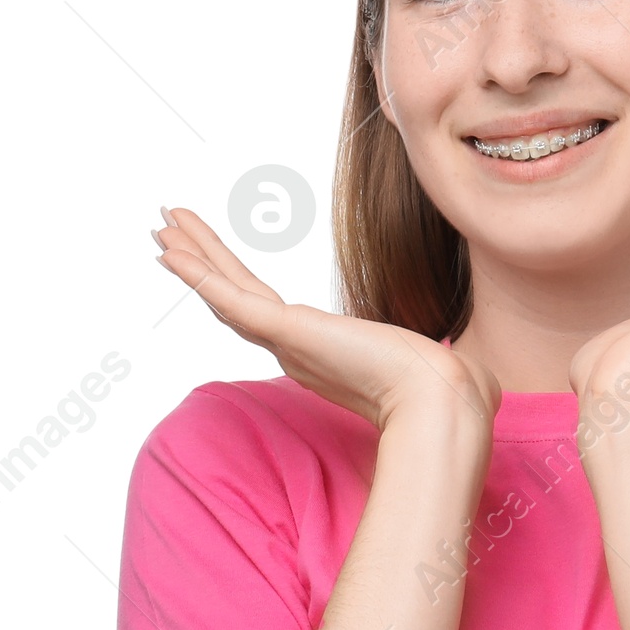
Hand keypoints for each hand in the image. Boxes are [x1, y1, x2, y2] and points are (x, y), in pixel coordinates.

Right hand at [152, 206, 501, 431]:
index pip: (269, 312)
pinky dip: (200, 273)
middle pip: (237, 298)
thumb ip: (430, 358)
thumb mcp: (427, 362)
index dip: (237, 287)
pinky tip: (173, 251)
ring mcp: (289, 342)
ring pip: (227, 294)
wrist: (442, 402)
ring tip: (162, 228)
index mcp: (322, 354)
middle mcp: (297, 350)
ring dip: (193, 259)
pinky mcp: (290, 333)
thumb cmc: (445, 390)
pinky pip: (233, 299)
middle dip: (205, 264)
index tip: (217, 266)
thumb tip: (467, 366)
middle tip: (170, 234)